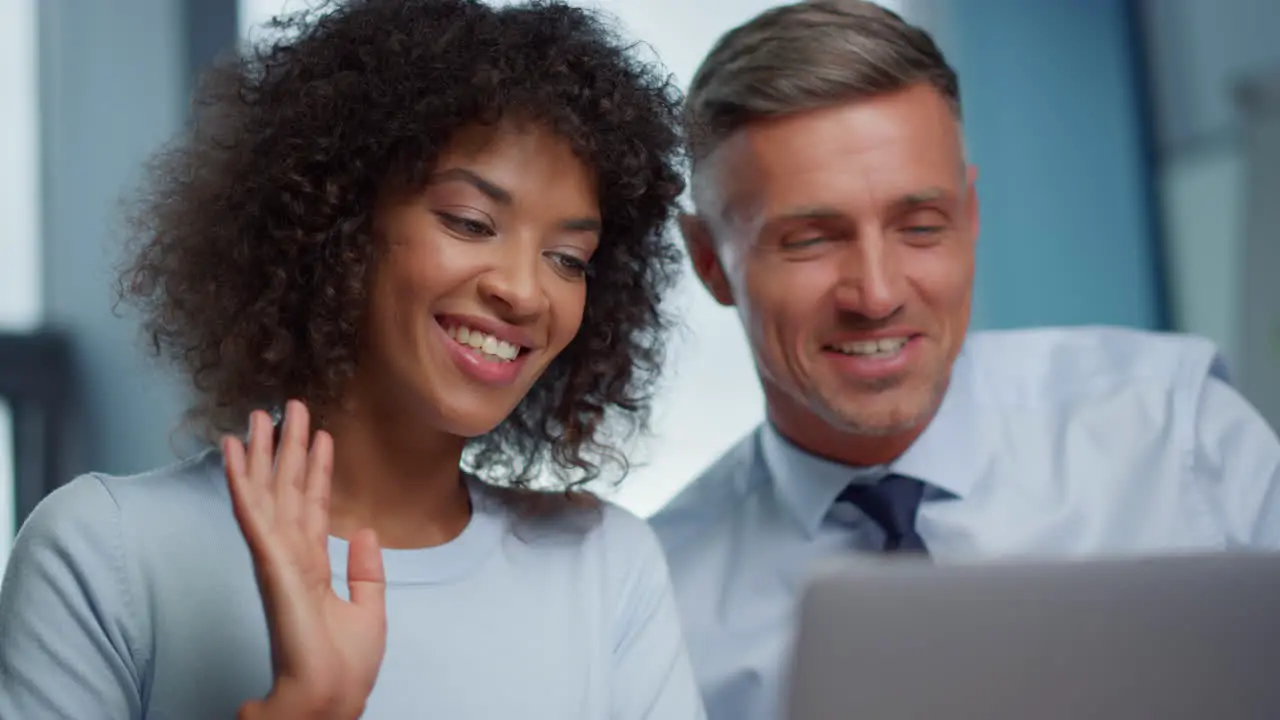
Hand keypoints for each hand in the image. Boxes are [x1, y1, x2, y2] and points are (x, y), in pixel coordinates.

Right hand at [223, 400, 386, 719]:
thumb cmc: (344, 666)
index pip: (314, 506)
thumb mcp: (370, 609)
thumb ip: (367, 570)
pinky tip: (236, 451)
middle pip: (287, 490)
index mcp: (313, 565)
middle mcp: (291, 555)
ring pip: (267, 492)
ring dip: (263, 452)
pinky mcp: (270, 564)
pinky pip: (254, 514)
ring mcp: (277, 558)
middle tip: (290, 405)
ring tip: (261, 413)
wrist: (331, 697)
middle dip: (288, 448)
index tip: (321, 435)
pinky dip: (243, 480)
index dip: (317, 470)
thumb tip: (368, 532)